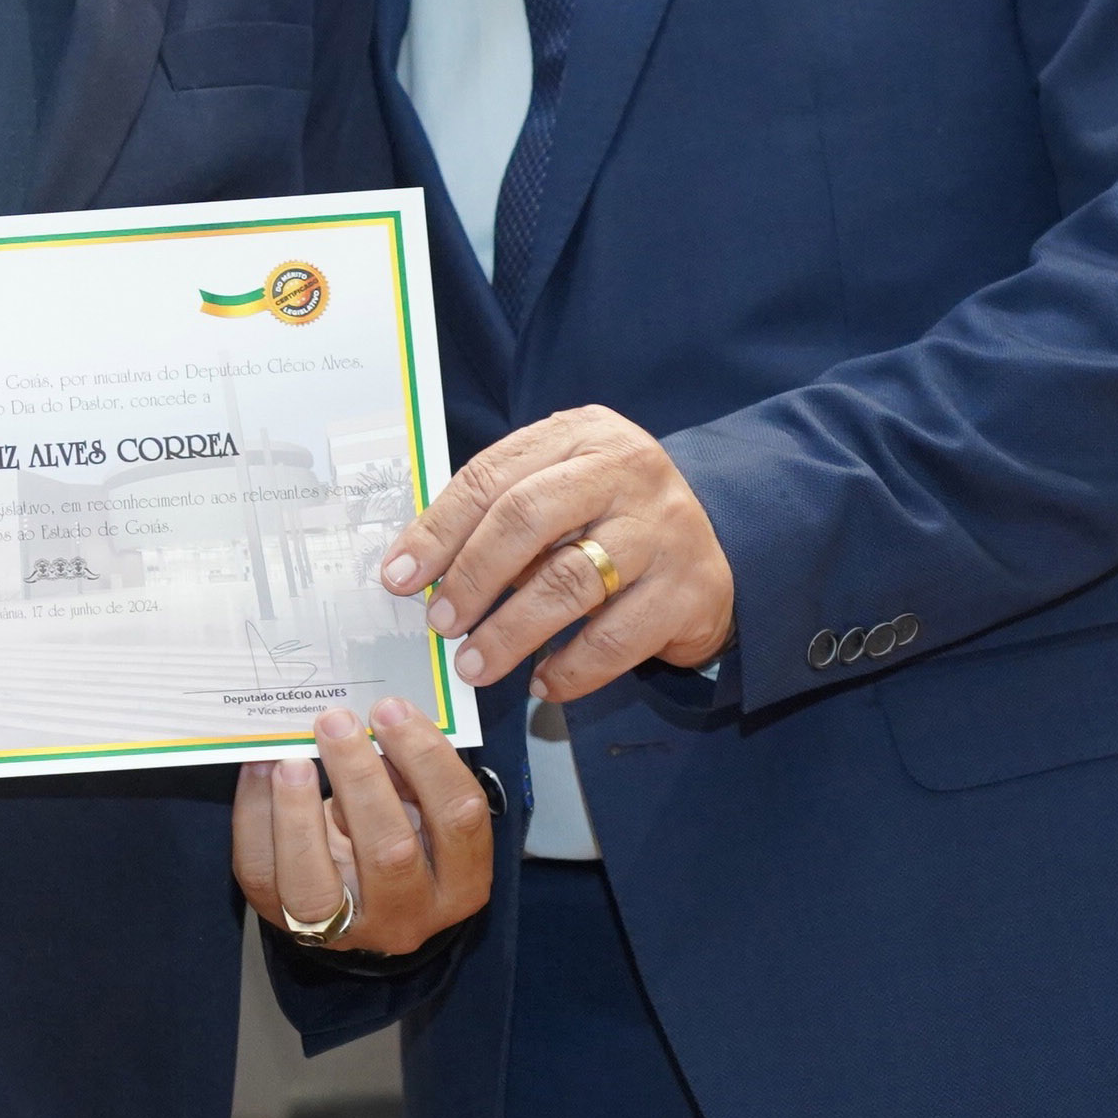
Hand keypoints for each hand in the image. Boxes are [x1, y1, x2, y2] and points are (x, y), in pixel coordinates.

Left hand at [231, 699, 492, 956]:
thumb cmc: (394, 831)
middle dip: (360, 778)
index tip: (391, 709)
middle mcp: (410, 916)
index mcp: (460, 882)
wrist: (353, 897)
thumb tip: (370, 723)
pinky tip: (259, 768)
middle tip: (335, 722)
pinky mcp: (286, 920)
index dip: (427, 760)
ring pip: (317, 882)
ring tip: (292, 758)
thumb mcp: (417, 807)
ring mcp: (346, 930)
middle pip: (390, 852)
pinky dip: (256, 813)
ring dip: (300, 810)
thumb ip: (406, 775)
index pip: (458, 819)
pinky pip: (262, 871)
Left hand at [380, 405, 733, 702]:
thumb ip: (499, 511)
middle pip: (528, 518)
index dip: (438, 530)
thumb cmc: (609, 515)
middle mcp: (625, 471)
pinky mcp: (690, 589)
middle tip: (440, 622)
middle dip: (472, 576)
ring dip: (511, 631)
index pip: (491, 476)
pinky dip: (570, 668)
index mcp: (580, 434)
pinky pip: (617, 638)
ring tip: (474, 664)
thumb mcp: (559, 487)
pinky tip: (541, 682)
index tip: (399, 576)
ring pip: (571, 581)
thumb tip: (418, 568)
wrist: (719, 541)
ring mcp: (663, 529)